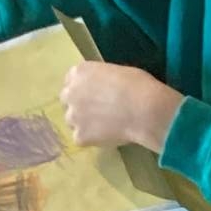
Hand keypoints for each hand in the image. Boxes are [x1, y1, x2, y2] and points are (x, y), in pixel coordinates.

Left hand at [60, 61, 181, 153]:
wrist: (144, 110)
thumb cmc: (138, 85)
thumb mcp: (118, 72)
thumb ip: (102, 80)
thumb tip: (104, 88)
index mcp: (80, 72)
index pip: (71, 80)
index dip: (83, 88)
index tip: (93, 94)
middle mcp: (71, 93)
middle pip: (67, 100)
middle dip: (79, 105)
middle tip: (97, 111)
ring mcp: (73, 116)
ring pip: (73, 121)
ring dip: (84, 123)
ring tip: (106, 126)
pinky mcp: (79, 136)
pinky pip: (82, 138)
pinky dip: (93, 139)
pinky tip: (110, 136)